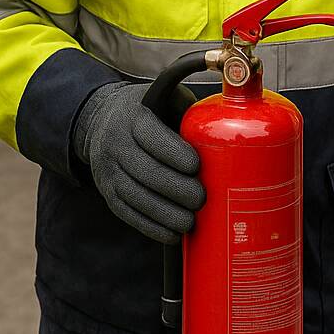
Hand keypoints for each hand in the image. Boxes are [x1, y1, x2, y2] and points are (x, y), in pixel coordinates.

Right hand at [72, 81, 204, 243]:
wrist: (103, 120)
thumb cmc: (151, 110)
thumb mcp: (166, 98)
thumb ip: (189, 112)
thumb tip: (229, 123)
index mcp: (132, 115)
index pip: (150, 134)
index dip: (173, 153)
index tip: (196, 166)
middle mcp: (115, 142)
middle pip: (145, 170)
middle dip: (176, 189)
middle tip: (201, 199)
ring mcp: (108, 169)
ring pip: (134, 195)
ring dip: (165, 214)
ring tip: (190, 222)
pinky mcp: (107, 191)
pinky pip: (127, 212)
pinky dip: (151, 226)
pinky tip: (172, 234)